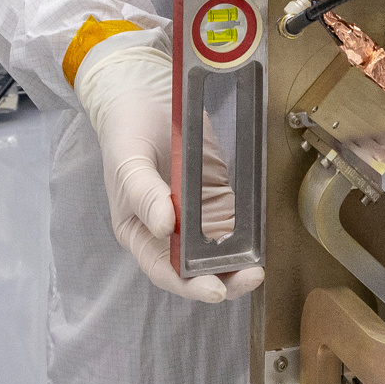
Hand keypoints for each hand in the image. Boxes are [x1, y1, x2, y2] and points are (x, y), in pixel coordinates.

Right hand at [71, 31, 262, 302]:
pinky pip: (232, 221)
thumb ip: (144, 194)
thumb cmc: (126, 133)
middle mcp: (168, 232)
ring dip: (238, 261)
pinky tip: (259, 237)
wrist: (143, 94)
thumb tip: (167, 228)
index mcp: (140, 232)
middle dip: (223, 278)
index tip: (214, 290)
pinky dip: (245, 234)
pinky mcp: (215, 194)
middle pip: (196, 268)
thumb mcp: (128, 162)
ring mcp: (194, 214)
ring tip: (257, 265)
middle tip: (250, 276)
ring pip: (218, 250)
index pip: (164, 270)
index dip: (189, 285)